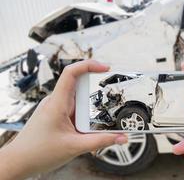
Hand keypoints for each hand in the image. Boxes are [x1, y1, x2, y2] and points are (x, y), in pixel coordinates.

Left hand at [0, 60, 126, 179]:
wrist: (19, 161)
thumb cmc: (38, 153)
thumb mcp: (75, 147)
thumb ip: (100, 141)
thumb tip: (121, 137)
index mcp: (57, 103)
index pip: (71, 73)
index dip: (89, 65)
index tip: (105, 68)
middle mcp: (55, 101)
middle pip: (78, 84)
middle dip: (94, 89)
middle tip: (108, 96)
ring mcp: (55, 107)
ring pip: (76, 97)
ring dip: (88, 105)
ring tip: (93, 120)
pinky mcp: (56, 114)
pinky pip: (73, 107)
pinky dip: (83, 112)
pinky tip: (84, 126)